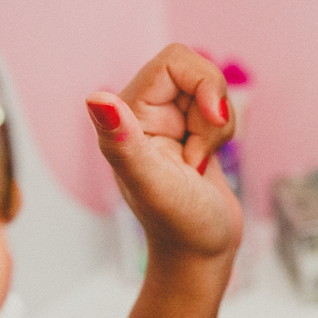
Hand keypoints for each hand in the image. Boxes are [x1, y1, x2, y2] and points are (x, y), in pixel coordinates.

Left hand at [86, 44, 241, 264]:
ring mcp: (166, 123)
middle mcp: (142, 114)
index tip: (212, 122)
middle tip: (202, 149)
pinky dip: (221, 133)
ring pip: (209, 90)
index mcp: (124, 116)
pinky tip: (204, 163)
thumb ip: (124, 141)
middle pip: (196, 71)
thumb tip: (95, 98)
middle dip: (213, 107)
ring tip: (200, 162)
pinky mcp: (186, 133)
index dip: (203, 84)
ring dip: (218, 125)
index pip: (174, 61)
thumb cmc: (181, 227)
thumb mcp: (153, 183)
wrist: (201, 256)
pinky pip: (215, 109)